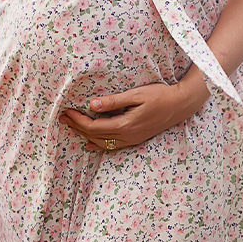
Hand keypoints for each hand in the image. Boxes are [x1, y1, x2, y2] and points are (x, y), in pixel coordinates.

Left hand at [59, 77, 210, 151]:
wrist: (180, 105)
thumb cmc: (160, 96)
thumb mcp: (136, 95)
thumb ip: (114, 101)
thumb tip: (92, 104)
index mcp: (126, 125)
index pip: (94, 127)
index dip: (78, 121)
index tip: (67, 111)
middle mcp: (128, 136)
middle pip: (95, 136)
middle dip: (77, 128)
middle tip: (62, 119)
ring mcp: (132, 140)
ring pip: (103, 143)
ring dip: (85, 136)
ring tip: (72, 128)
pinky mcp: (136, 139)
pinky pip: (113, 146)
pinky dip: (99, 145)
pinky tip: (91, 143)